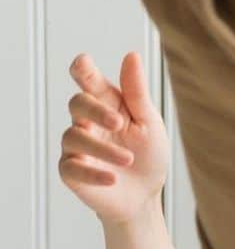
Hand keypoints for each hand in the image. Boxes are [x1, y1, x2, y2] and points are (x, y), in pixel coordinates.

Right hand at [58, 52, 170, 225]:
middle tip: (119, 122)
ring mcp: (77, 146)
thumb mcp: (148, 121)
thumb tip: (131, 55)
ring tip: (128, 159)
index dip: (83, 70)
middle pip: (78, 103)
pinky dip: (93, 172)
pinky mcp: (71, 171)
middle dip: (95, 110)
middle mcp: (88, 121)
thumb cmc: (148, 153)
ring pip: (74, 136)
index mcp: (108, 104)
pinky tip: (112, 178)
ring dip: (103, 148)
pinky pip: (72, 167)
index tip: (82, 62)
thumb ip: (137, 92)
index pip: (90, 82)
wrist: (146, 193)